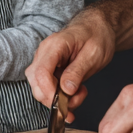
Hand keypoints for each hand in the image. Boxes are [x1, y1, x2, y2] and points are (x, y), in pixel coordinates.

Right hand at [24, 8, 115, 122]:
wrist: (97, 28)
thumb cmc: (97, 36)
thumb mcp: (94, 54)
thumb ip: (78, 71)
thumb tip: (66, 90)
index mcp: (55, 45)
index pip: (41, 73)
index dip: (49, 92)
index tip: (64, 104)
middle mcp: (44, 53)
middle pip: (36, 83)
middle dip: (54, 99)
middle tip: (77, 99)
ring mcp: (44, 61)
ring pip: (39, 88)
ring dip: (57, 99)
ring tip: (79, 93)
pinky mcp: (48, 69)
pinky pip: (46, 87)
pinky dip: (58, 97)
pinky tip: (74, 93)